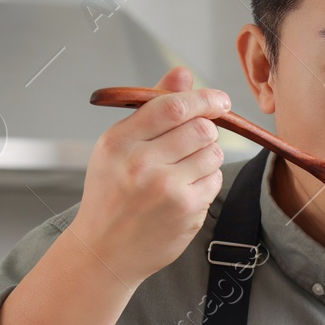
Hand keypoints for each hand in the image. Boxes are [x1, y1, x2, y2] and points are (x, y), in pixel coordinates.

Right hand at [70, 66, 230, 284]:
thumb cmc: (112, 193)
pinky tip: (185, 191)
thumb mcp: (118, 147)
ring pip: (214, 153)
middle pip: (201, 128)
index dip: (204, 98)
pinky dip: (207, 181)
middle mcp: (141, 163)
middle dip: (206, 131)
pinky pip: (215, 180)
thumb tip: (183, 74)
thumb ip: (153, 108)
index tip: (220, 100)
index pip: (173, 106)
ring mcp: (166, 189)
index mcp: (119, 141)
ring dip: (207, 157)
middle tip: (194, 142)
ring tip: (183, 170)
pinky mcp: (186, 210)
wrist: (104, 251)